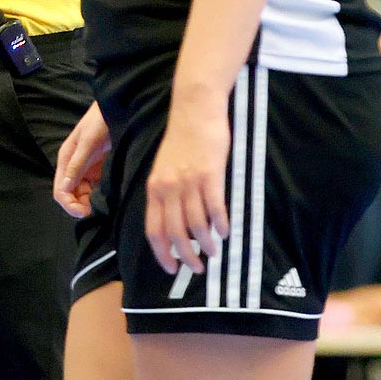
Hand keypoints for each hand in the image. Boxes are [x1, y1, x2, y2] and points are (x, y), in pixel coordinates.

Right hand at [53, 102, 109, 217]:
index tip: (86, 213)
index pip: (60, 191)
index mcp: (66, 160)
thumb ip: (77, 165)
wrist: (117, 109)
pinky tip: (109, 197)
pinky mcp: (99, 170)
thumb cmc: (100, 121)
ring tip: (105, 205)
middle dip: (81, 206)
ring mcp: (86, 169)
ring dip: (91, 202)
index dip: (70, 205)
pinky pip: (95, 188)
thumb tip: (65, 188)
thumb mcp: (88, 143)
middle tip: (98, 211)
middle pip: (71, 195)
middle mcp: (74, 167)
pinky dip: (99, 196)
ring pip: (83, 194)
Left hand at [144, 107, 229, 274]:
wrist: (194, 111)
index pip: (154, 230)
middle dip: (186, 256)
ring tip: (214, 252)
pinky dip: (221, 224)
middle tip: (197, 268)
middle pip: (175, 233)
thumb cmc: (182, 140)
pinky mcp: (210, 175)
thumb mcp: (164, 169)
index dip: (162, 253)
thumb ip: (167, 194)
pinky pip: (215, 208)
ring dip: (206, 244)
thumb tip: (175, 222)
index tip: (171, 268)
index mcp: (154, 188)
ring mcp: (189, 182)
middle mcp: (168, 188)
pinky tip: (226, 232)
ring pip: (196, 225)